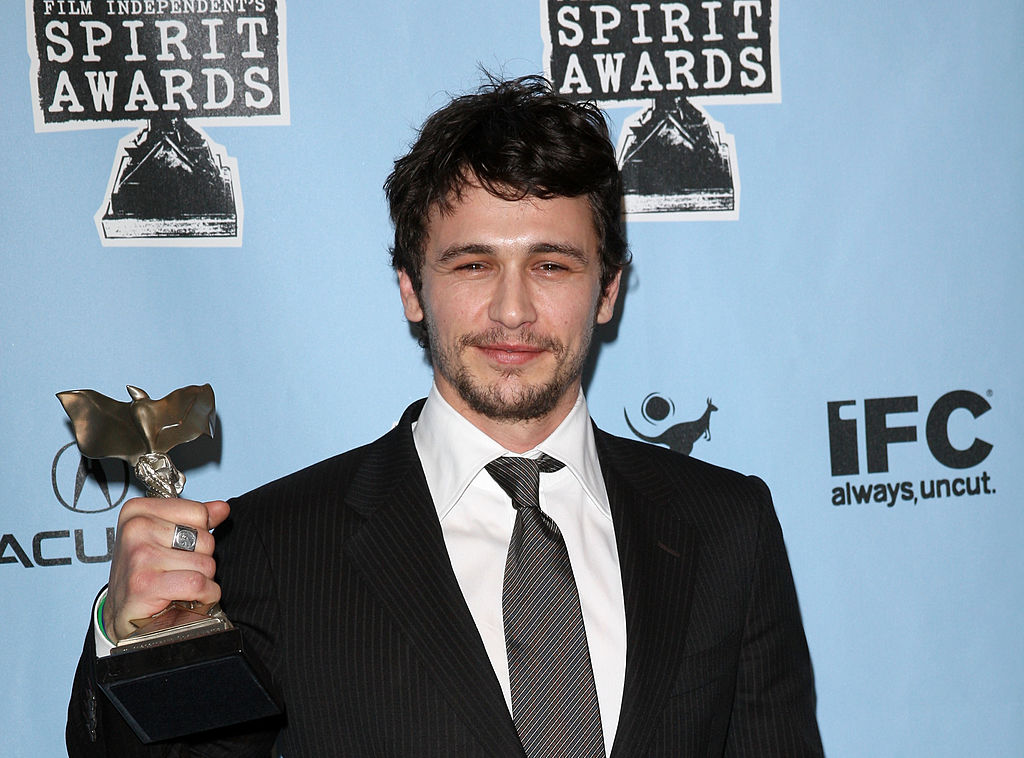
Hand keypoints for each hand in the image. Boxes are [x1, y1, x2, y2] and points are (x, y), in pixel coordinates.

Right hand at [103, 497, 229, 642]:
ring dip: (202, 581)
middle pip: (205, 539)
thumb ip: (195, 521)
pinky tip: (188, 598)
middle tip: (178, 572)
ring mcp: (139, 555)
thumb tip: (222, 508)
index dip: (200, 535)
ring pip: (205, 563)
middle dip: (201, 560)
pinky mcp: (145, 584)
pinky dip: (204, 595)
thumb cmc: (146, 576)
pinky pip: (197, 584)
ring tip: (180, 586)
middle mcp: (135, 528)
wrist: (126, 615)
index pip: (199, 512)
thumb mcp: (167, 540)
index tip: (179, 550)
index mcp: (138, 511)